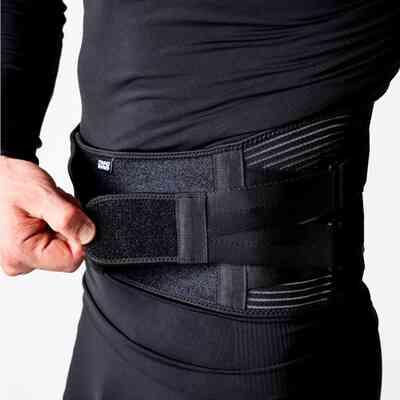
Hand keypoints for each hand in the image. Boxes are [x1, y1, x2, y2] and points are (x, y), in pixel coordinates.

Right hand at [0, 155, 95, 275]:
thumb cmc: (9, 184)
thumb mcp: (42, 195)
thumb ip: (68, 218)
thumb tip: (89, 236)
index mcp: (21, 253)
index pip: (72, 260)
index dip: (79, 235)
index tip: (67, 215)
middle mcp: (19, 262)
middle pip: (68, 253)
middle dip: (69, 226)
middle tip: (53, 207)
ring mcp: (22, 257)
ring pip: (63, 245)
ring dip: (63, 223)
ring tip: (45, 208)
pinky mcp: (27, 250)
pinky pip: (55, 241)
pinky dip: (56, 224)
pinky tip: (43, 214)